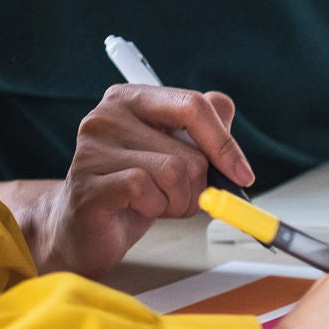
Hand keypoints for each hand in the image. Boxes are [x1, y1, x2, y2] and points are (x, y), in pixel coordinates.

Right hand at [27, 85, 255, 276]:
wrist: (86, 229)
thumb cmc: (135, 191)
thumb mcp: (175, 154)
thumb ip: (202, 128)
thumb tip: (225, 109)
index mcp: (133, 99)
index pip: (194, 105)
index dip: (225, 144)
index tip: (242, 173)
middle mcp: (108, 114)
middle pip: (191, 151)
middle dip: (197, 186)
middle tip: (175, 196)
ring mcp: (93, 147)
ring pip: (174, 173)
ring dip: (178, 201)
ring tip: (155, 202)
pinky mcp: (88, 181)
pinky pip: (147, 191)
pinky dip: (156, 208)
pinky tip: (138, 209)